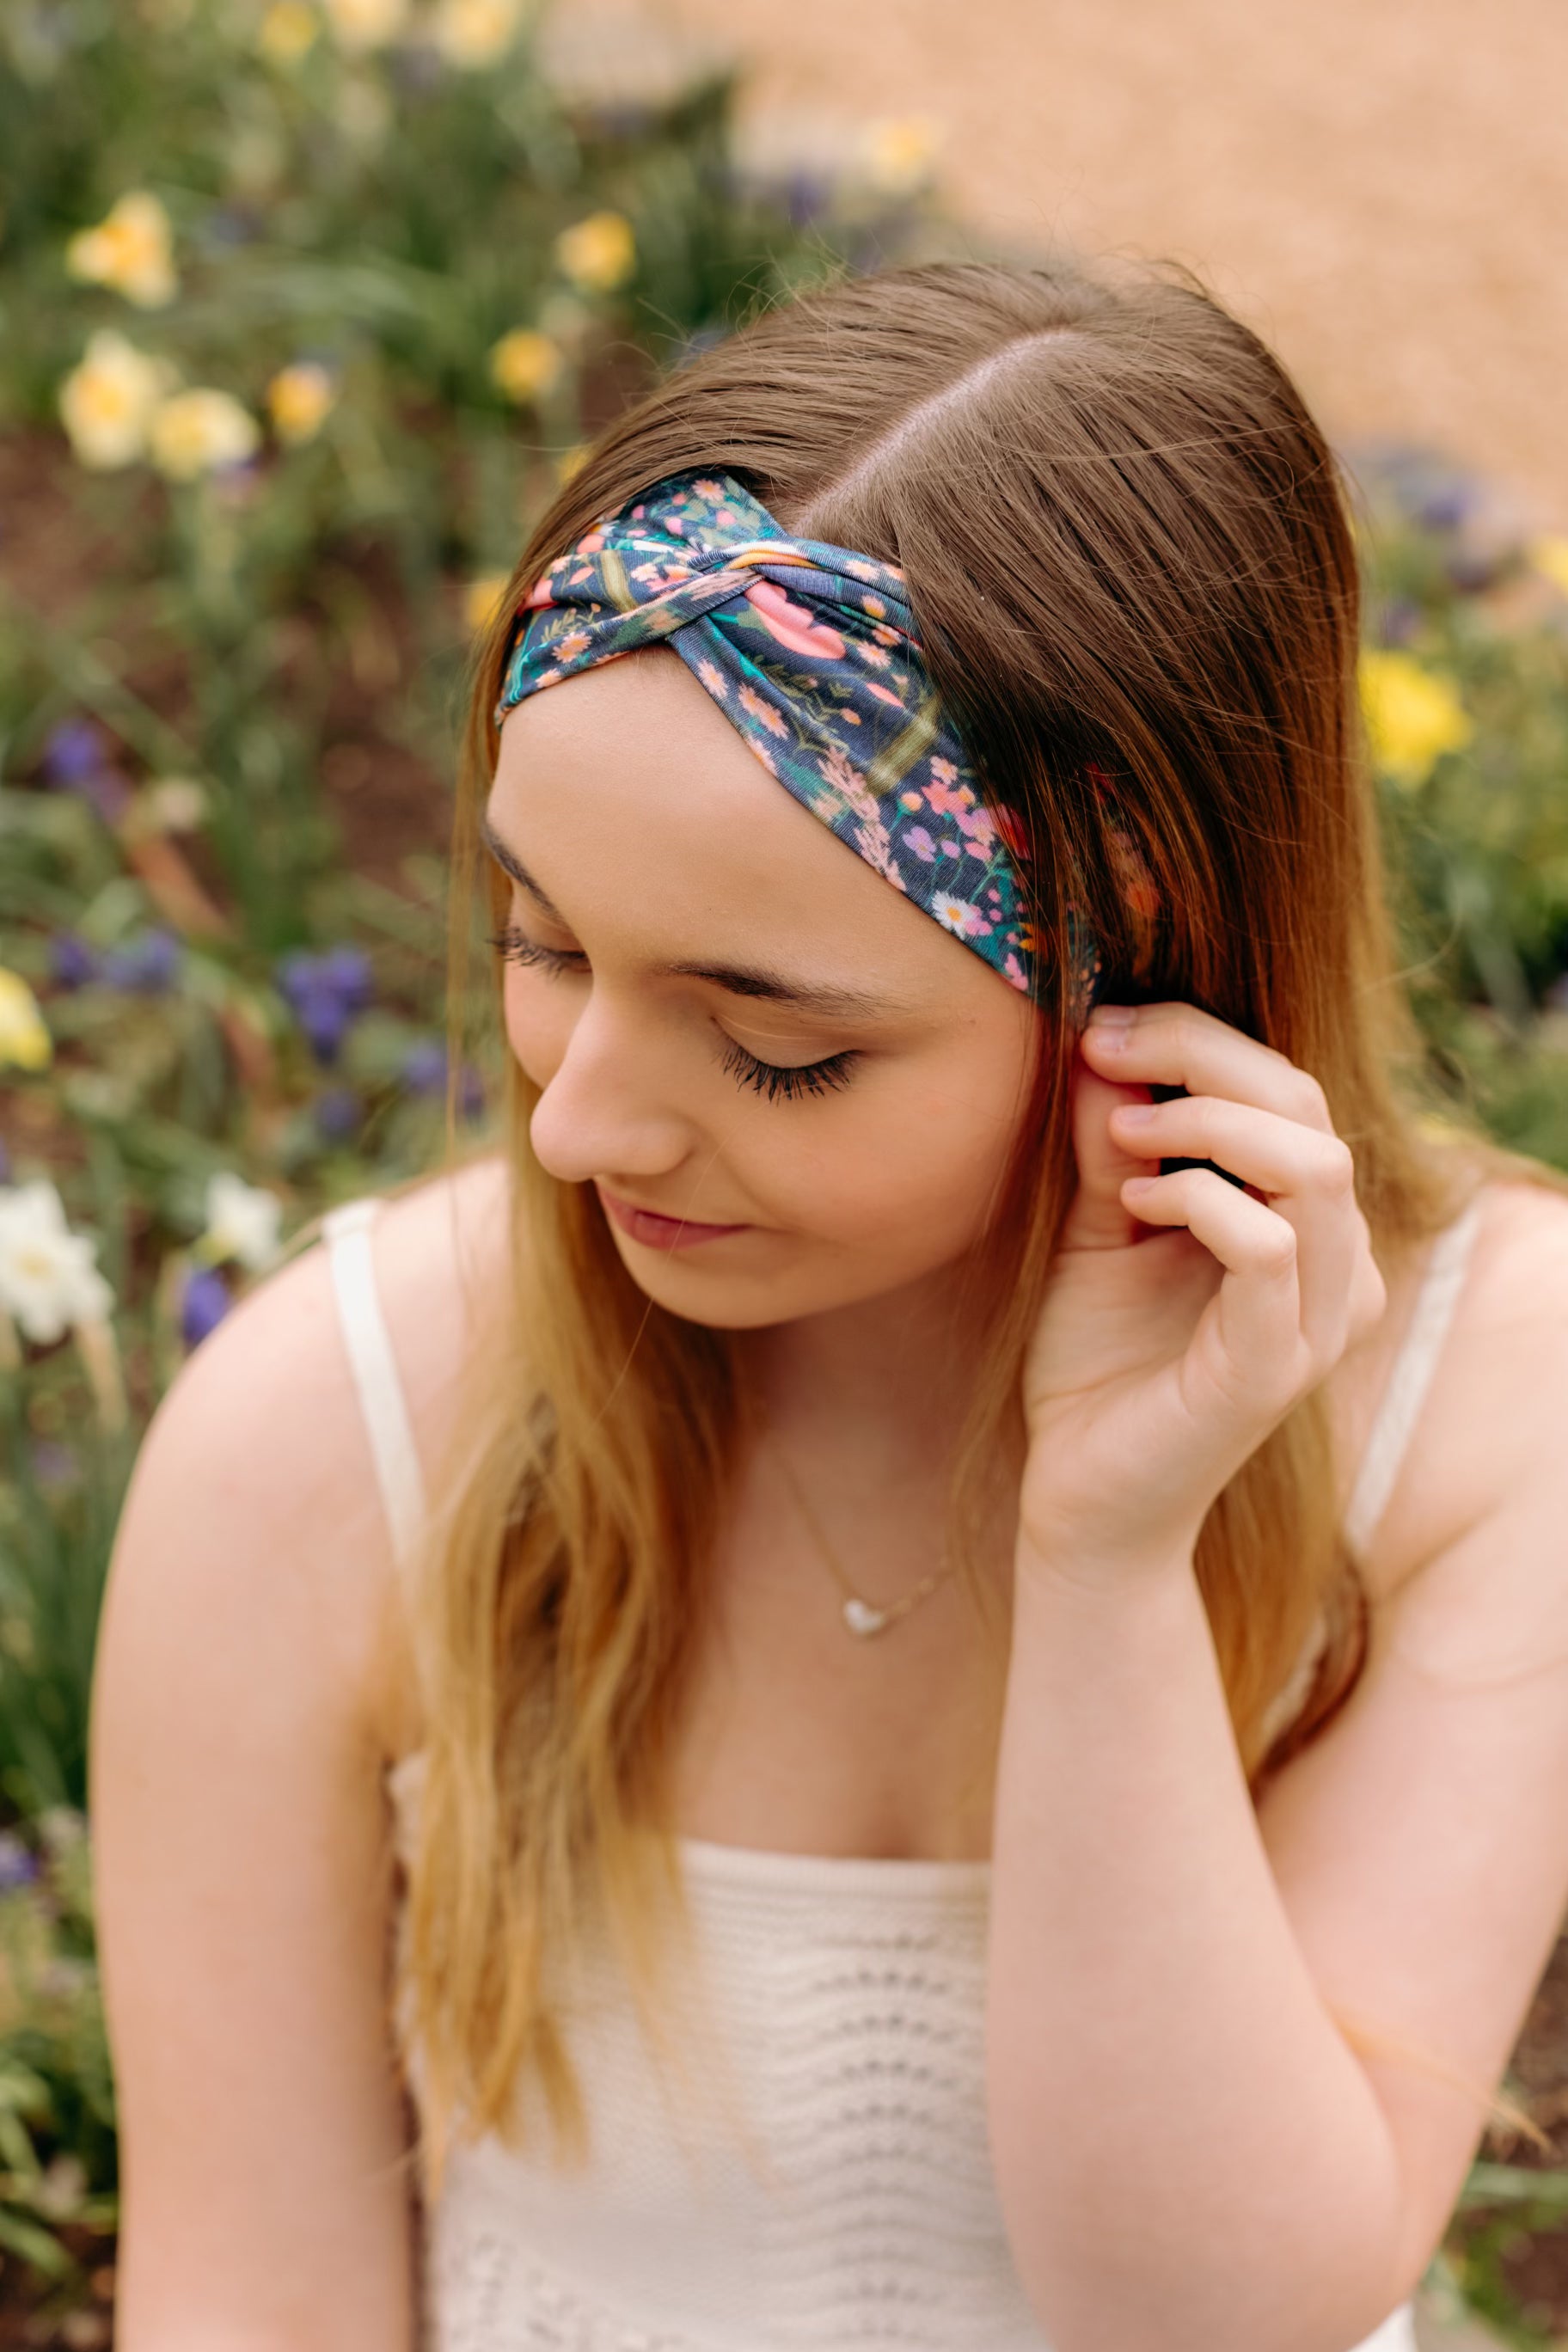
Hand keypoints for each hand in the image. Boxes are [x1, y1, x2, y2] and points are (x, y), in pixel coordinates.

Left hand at [1016, 1001, 1387, 1580]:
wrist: (1078, 1497)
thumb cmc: (1094, 1366)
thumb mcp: (1098, 1231)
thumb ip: (1111, 1148)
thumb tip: (1104, 1048)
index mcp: (1305, 1226)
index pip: (1290, 1092)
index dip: (1200, 1040)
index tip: (1103, 1028)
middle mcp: (1336, 1267)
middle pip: (1308, 1107)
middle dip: (1200, 1057)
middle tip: (1103, 1050)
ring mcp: (1317, 1319)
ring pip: (1315, 1166)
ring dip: (1206, 1123)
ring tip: (1121, 1138)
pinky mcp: (1277, 1365)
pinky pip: (1272, 1247)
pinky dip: (1199, 1201)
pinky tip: (1132, 1207)